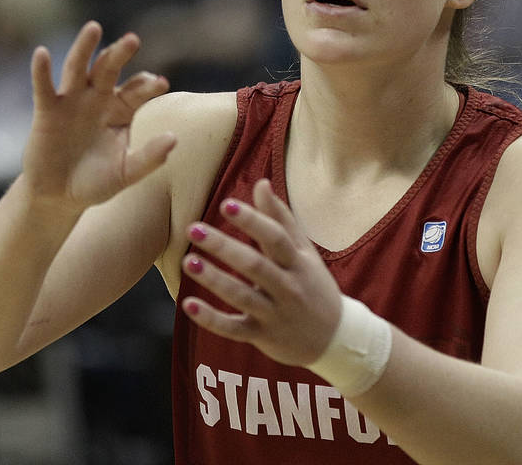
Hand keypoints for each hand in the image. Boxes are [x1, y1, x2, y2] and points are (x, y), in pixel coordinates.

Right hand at [21, 20, 174, 212]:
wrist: (58, 197)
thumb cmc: (95, 183)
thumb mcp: (125, 173)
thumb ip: (149, 158)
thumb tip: (175, 139)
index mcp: (121, 111)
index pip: (137, 91)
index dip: (147, 86)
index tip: (160, 83)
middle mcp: (97, 99)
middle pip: (109, 69)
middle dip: (119, 54)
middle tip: (133, 40)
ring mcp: (71, 101)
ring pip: (78, 68)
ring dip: (85, 48)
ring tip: (93, 27)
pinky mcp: (47, 110)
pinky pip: (44, 87)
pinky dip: (41, 70)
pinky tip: (42, 53)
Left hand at [180, 179, 342, 366]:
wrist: (334, 339)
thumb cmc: (313, 285)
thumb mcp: (304, 252)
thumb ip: (281, 218)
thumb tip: (260, 183)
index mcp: (298, 263)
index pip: (275, 238)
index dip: (252, 221)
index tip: (227, 205)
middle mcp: (287, 288)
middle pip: (254, 265)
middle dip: (223, 247)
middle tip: (193, 228)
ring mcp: (274, 314)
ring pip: (241, 296)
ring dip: (213, 279)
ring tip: (187, 261)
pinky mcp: (261, 336)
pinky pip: (234, 329)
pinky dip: (211, 319)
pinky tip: (189, 304)